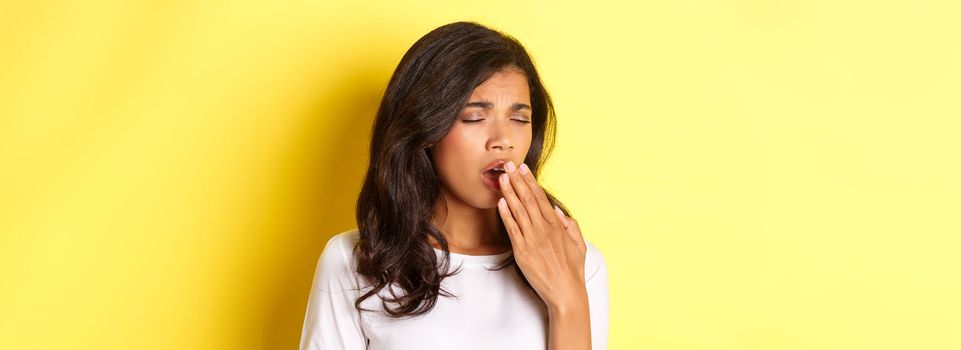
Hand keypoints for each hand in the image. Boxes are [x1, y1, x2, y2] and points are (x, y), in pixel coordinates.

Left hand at [496, 160, 587, 310]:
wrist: (566, 292)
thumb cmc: (573, 270)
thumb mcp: (579, 244)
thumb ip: (570, 225)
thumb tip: (557, 209)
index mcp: (557, 226)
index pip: (541, 198)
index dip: (531, 182)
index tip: (523, 169)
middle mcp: (544, 230)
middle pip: (528, 199)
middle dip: (517, 180)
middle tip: (507, 165)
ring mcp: (532, 240)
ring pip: (519, 211)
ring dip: (509, 192)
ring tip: (501, 178)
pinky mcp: (522, 252)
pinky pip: (512, 229)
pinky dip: (506, 215)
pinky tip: (500, 203)